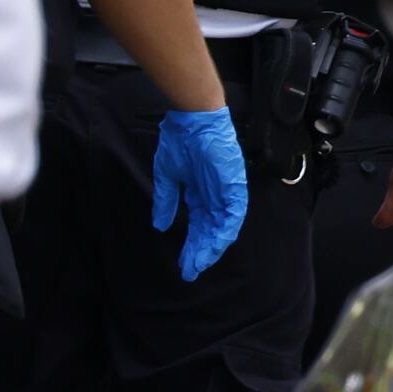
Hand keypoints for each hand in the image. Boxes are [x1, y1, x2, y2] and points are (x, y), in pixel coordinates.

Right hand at [150, 103, 250, 280]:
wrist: (194, 120)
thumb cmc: (180, 140)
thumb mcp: (167, 175)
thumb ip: (166, 201)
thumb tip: (158, 225)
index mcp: (200, 194)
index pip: (198, 226)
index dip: (190, 246)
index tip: (182, 264)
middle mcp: (214, 198)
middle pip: (209, 232)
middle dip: (199, 253)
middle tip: (190, 272)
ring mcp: (225, 194)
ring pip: (222, 229)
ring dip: (211, 247)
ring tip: (198, 263)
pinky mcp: (234, 188)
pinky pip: (232, 216)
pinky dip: (223, 232)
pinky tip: (213, 246)